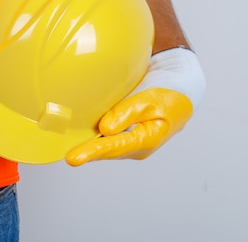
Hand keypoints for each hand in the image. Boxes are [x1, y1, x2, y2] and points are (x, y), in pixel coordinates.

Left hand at [66, 47, 204, 165]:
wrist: (179, 90)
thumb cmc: (168, 94)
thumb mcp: (150, 100)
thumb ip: (126, 113)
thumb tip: (105, 129)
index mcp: (147, 140)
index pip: (115, 147)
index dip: (92, 152)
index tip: (73, 158)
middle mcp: (138, 146)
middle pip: (108, 151)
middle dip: (88, 153)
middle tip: (68, 157)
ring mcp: (132, 141)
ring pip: (107, 146)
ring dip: (90, 146)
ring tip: (69, 149)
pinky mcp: (126, 133)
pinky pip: (108, 138)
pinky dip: (95, 137)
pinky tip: (80, 135)